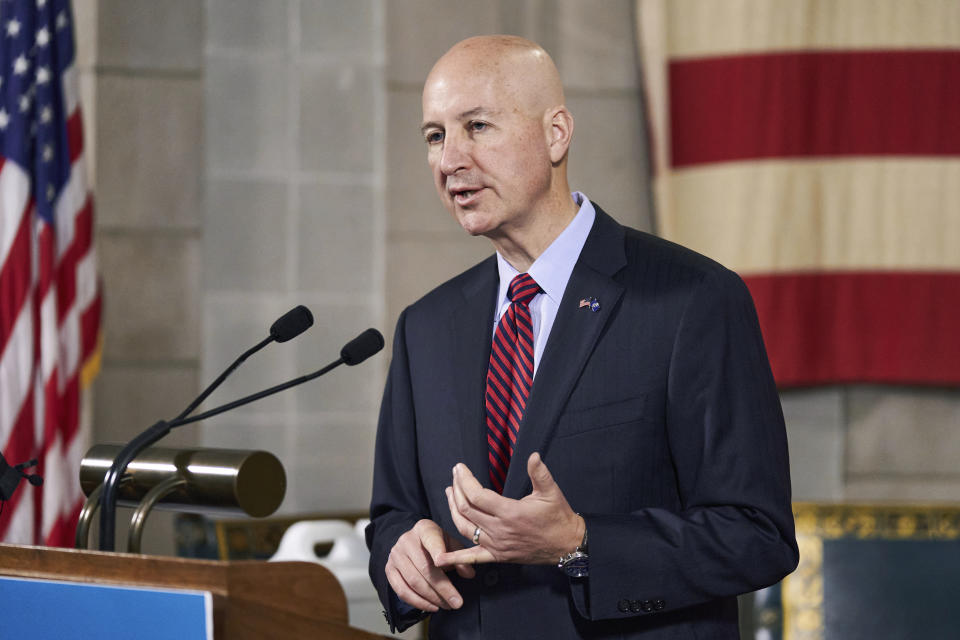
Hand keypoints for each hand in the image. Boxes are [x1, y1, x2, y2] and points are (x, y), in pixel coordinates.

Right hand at [385, 519, 475, 611]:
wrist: (412, 542)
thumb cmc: (435, 543)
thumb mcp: (450, 543)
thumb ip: (460, 556)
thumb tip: (469, 574)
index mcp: (424, 529)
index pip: (431, 540)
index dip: (438, 552)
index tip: (447, 565)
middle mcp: (406, 540)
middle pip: (424, 568)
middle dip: (442, 588)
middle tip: (457, 602)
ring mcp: (395, 556)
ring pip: (413, 582)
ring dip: (432, 598)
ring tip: (447, 605)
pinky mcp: (389, 570)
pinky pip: (402, 591)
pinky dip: (418, 602)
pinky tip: (432, 606)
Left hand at [436, 452, 583, 566]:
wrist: (566, 545)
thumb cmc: (558, 517)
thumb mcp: (551, 492)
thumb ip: (539, 473)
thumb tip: (533, 455)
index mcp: (510, 512)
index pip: (477, 495)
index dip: (464, 480)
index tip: (459, 468)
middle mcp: (499, 530)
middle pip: (466, 509)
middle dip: (457, 490)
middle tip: (454, 476)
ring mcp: (496, 545)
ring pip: (465, 528)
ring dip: (452, 510)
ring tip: (449, 494)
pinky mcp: (498, 556)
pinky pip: (473, 557)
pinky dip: (455, 557)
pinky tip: (439, 558)